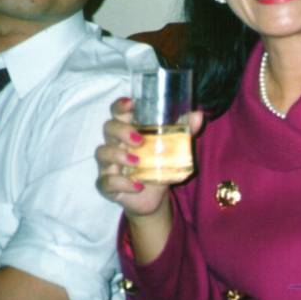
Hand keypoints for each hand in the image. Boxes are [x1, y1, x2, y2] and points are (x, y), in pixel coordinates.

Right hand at [94, 97, 202, 218]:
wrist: (153, 195)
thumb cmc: (159, 162)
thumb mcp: (174, 146)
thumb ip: (185, 130)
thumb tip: (198, 114)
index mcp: (128, 129)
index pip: (117, 112)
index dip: (120, 106)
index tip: (130, 104)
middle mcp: (115, 143)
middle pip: (108, 128)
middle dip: (121, 131)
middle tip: (139, 139)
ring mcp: (108, 164)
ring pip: (102, 153)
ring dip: (118, 155)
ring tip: (137, 161)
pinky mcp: (107, 185)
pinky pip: (106, 182)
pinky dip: (121, 183)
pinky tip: (138, 185)